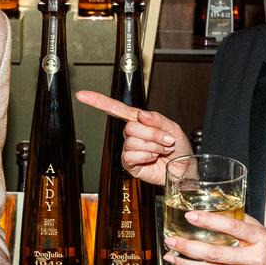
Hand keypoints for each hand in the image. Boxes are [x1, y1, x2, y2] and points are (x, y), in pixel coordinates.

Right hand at [75, 90, 192, 186]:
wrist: (183, 169)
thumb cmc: (179, 149)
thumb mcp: (173, 127)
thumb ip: (157, 119)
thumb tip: (142, 114)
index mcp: (140, 121)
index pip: (116, 109)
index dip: (99, 101)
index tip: (82, 95)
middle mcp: (133, 134)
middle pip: (130, 127)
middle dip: (152, 134)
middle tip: (165, 140)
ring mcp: (130, 148)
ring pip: (132, 142)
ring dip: (152, 146)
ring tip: (161, 150)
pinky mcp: (129, 163)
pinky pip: (131, 156)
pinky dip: (146, 156)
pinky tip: (152, 158)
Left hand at [163, 212, 265, 264]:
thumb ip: (245, 222)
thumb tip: (222, 207)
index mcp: (261, 240)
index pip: (233, 227)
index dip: (210, 221)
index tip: (191, 215)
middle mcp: (253, 259)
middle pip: (216, 253)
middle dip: (189, 247)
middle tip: (171, 240)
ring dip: (188, 263)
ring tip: (171, 256)